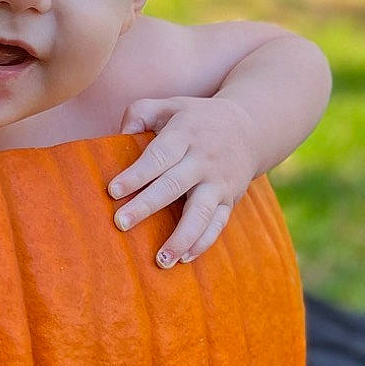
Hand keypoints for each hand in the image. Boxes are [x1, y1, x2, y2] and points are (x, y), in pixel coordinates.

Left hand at [108, 96, 262, 266]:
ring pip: (201, 212)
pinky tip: (183, 259)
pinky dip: (202, 243)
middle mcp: (204, 159)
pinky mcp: (231, 200)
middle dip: (147, 205)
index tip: (113, 191)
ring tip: (160, 260)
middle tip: (121, 223)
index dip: (137, 174)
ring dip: (181, 237)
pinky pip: (218, 224)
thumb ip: (141, 113)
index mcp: (186, 134)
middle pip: (174, 185)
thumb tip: (119, 135)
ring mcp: (220, 182)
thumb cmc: (195, 119)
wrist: (251, 128)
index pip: (159, 155)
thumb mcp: (170, 105)